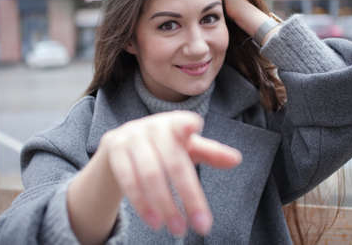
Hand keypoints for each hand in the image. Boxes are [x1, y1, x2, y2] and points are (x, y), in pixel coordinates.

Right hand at [101, 111, 241, 236]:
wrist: (121, 144)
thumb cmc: (164, 147)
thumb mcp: (187, 147)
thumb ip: (211, 153)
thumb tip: (237, 159)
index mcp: (175, 122)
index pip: (183, 123)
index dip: (187, 125)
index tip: (194, 126)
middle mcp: (152, 126)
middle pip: (173, 163)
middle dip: (189, 196)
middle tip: (202, 226)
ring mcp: (130, 137)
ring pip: (149, 175)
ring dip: (165, 206)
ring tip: (178, 229)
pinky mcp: (114, 150)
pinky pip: (128, 181)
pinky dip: (142, 204)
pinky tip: (155, 222)